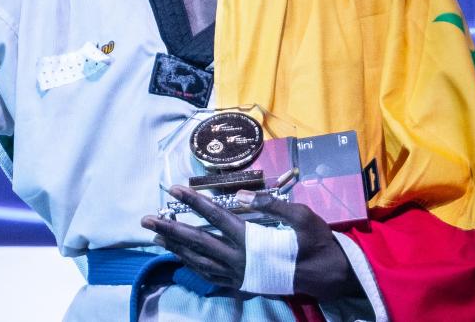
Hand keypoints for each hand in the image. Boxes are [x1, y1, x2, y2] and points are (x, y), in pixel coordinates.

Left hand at [140, 186, 361, 300]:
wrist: (329, 278)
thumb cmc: (317, 243)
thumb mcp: (302, 217)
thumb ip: (271, 205)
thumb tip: (243, 195)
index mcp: (250, 240)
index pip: (214, 216)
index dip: (192, 202)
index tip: (173, 189)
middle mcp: (238, 259)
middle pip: (196, 242)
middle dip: (169, 229)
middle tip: (145, 219)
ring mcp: (238, 275)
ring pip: (198, 260)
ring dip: (176, 247)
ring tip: (157, 236)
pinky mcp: (242, 284)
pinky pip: (209, 275)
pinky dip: (192, 265)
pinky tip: (183, 258)